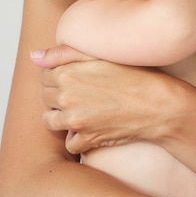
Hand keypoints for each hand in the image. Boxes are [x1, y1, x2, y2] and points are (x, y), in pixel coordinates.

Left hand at [31, 46, 175, 153]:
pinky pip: (70, 143)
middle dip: (60, 95)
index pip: (44, 75)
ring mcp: (75, 121)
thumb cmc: (137, 75)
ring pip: (51, 121)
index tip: (78, 77)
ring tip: (84, 110)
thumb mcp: (101, 54)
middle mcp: (66, 97)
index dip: (61, 75)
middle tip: (85, 92)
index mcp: (67, 73)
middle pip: (46, 98)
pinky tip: (94, 127)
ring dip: (63, 117)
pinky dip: (79, 138)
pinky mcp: (86, 139)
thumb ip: (63, 53)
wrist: (160, 105)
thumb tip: (33, 56)